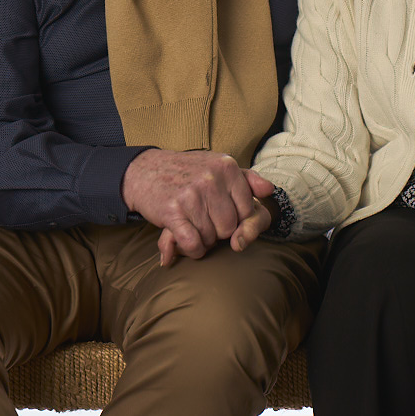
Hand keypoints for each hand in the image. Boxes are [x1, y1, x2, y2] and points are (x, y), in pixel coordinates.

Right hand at [155, 172, 275, 265]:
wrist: (145, 170)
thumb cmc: (187, 172)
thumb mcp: (218, 166)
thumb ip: (248, 179)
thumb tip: (269, 191)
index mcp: (227, 166)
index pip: (248, 210)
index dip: (236, 219)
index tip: (221, 214)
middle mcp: (211, 178)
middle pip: (230, 227)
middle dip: (218, 231)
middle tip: (204, 220)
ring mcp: (191, 194)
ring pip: (211, 238)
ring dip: (202, 240)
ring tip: (192, 225)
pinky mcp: (172, 211)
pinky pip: (193, 244)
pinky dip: (191, 249)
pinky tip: (186, 241)